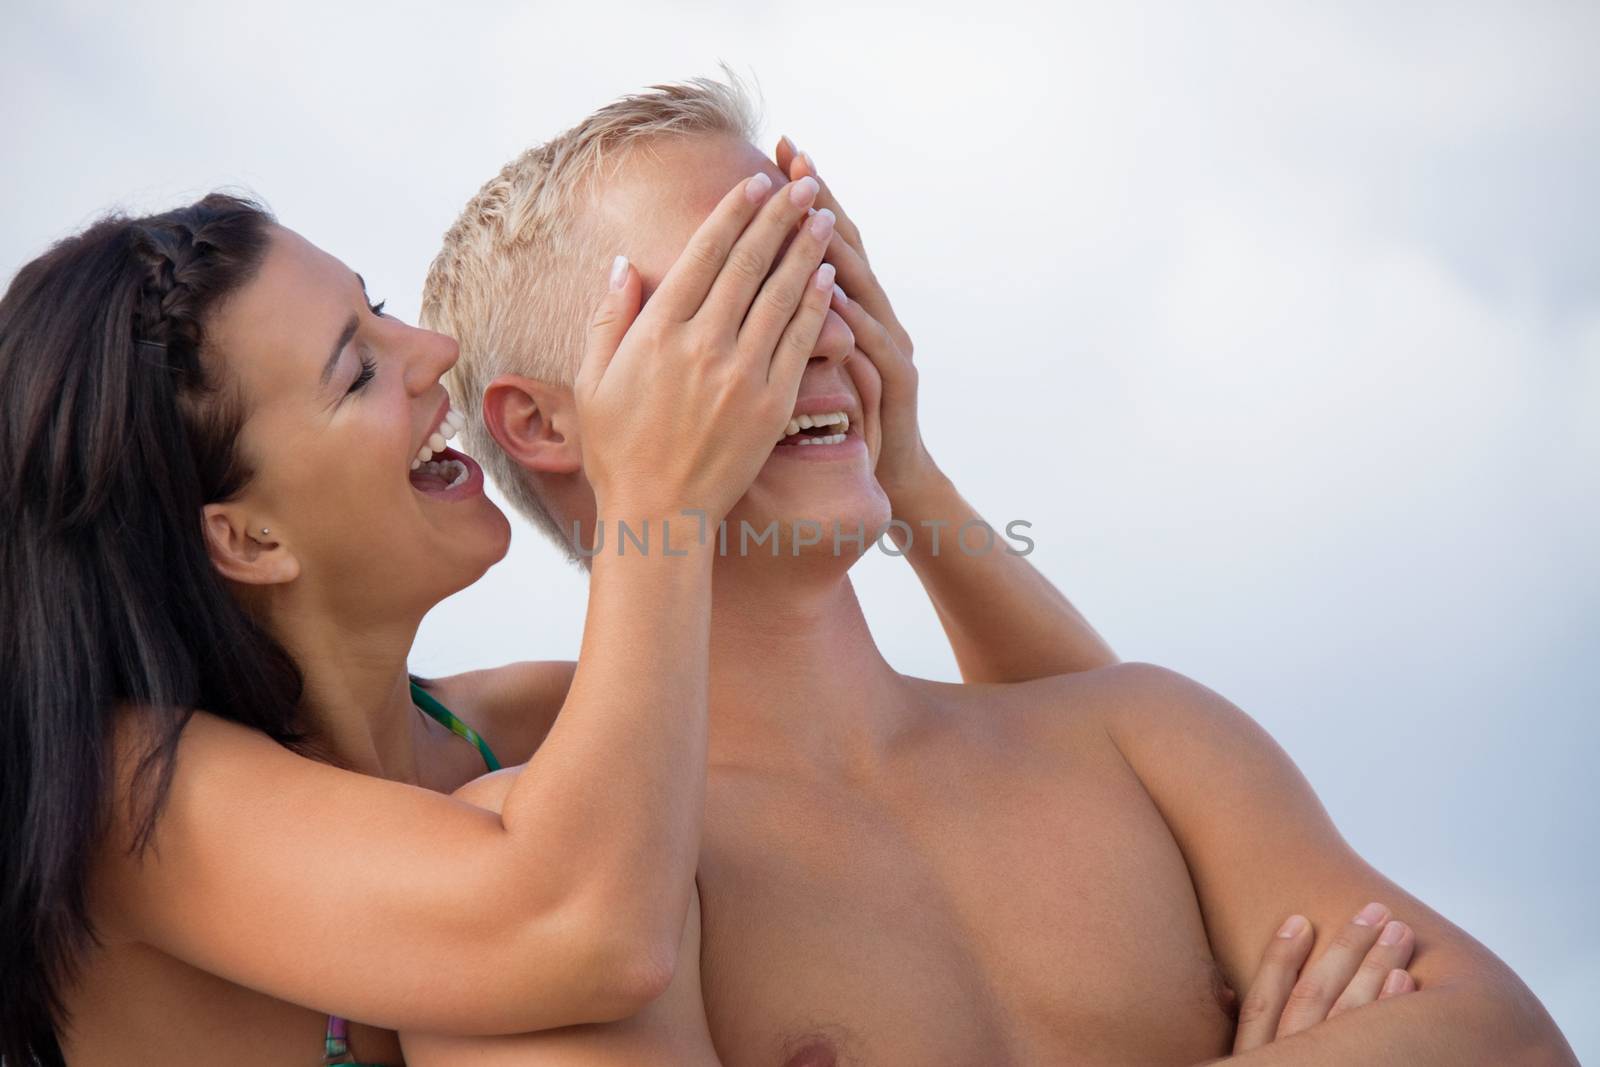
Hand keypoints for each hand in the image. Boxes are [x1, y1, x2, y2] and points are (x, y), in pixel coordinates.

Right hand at [576, 171, 837, 524]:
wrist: (658, 514)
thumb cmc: (618, 451)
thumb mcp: (594, 380)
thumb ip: (610, 318)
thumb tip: (625, 263)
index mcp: (657, 333)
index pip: (703, 255)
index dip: (732, 214)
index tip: (754, 183)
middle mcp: (702, 345)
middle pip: (748, 264)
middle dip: (778, 217)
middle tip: (802, 183)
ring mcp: (741, 374)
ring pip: (780, 296)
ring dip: (805, 251)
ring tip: (823, 216)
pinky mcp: (771, 404)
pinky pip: (799, 343)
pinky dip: (815, 305)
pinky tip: (828, 277)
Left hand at [774, 137, 941, 504]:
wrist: (886, 475)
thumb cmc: (832, 423)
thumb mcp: (799, 365)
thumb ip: (776, 320)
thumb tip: (734, 277)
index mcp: (842, 308)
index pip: (814, 241)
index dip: (798, 198)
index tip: (775, 152)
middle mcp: (872, 316)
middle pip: (846, 249)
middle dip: (821, 204)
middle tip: (798, 161)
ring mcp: (888, 347)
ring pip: (864, 290)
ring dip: (841, 252)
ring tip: (813, 215)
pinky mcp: (896, 386)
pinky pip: (874, 349)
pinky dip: (854, 322)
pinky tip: (834, 298)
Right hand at [1233, 902, 1417, 1054]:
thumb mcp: (1249, 1062)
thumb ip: (1247, 1037)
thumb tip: (1226, 990)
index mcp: (1256, 1059)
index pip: (1262, 1002)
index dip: (1279, 958)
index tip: (1299, 920)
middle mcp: (1288, 1060)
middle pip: (1313, 997)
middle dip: (1345, 948)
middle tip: (1374, 911)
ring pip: (1348, 1013)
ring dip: (1375, 966)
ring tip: (1398, 932)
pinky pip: (1375, 1042)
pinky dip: (1389, 1008)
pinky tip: (1404, 978)